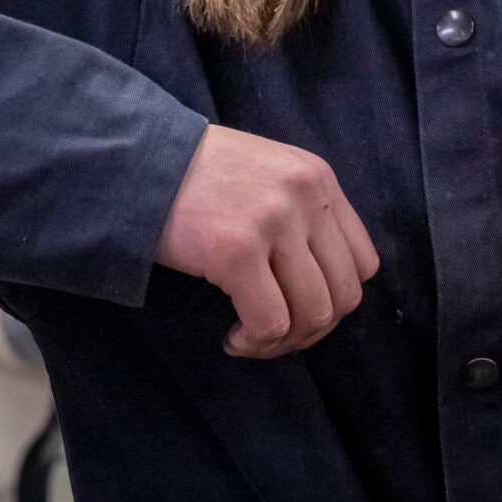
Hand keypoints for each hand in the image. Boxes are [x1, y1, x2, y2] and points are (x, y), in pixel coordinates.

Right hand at [154, 126, 379, 357]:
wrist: (138, 160)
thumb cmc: (196, 176)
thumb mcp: (267, 175)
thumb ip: (302, 215)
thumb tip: (322, 285)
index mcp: (317, 179)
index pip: (363, 263)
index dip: (334, 300)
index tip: (296, 309)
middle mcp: (305, 196)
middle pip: (343, 295)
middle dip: (310, 329)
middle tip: (272, 334)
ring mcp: (273, 221)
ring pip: (312, 314)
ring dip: (282, 341)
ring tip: (249, 337)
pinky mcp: (236, 249)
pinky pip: (269, 322)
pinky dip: (254, 341)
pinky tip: (232, 336)